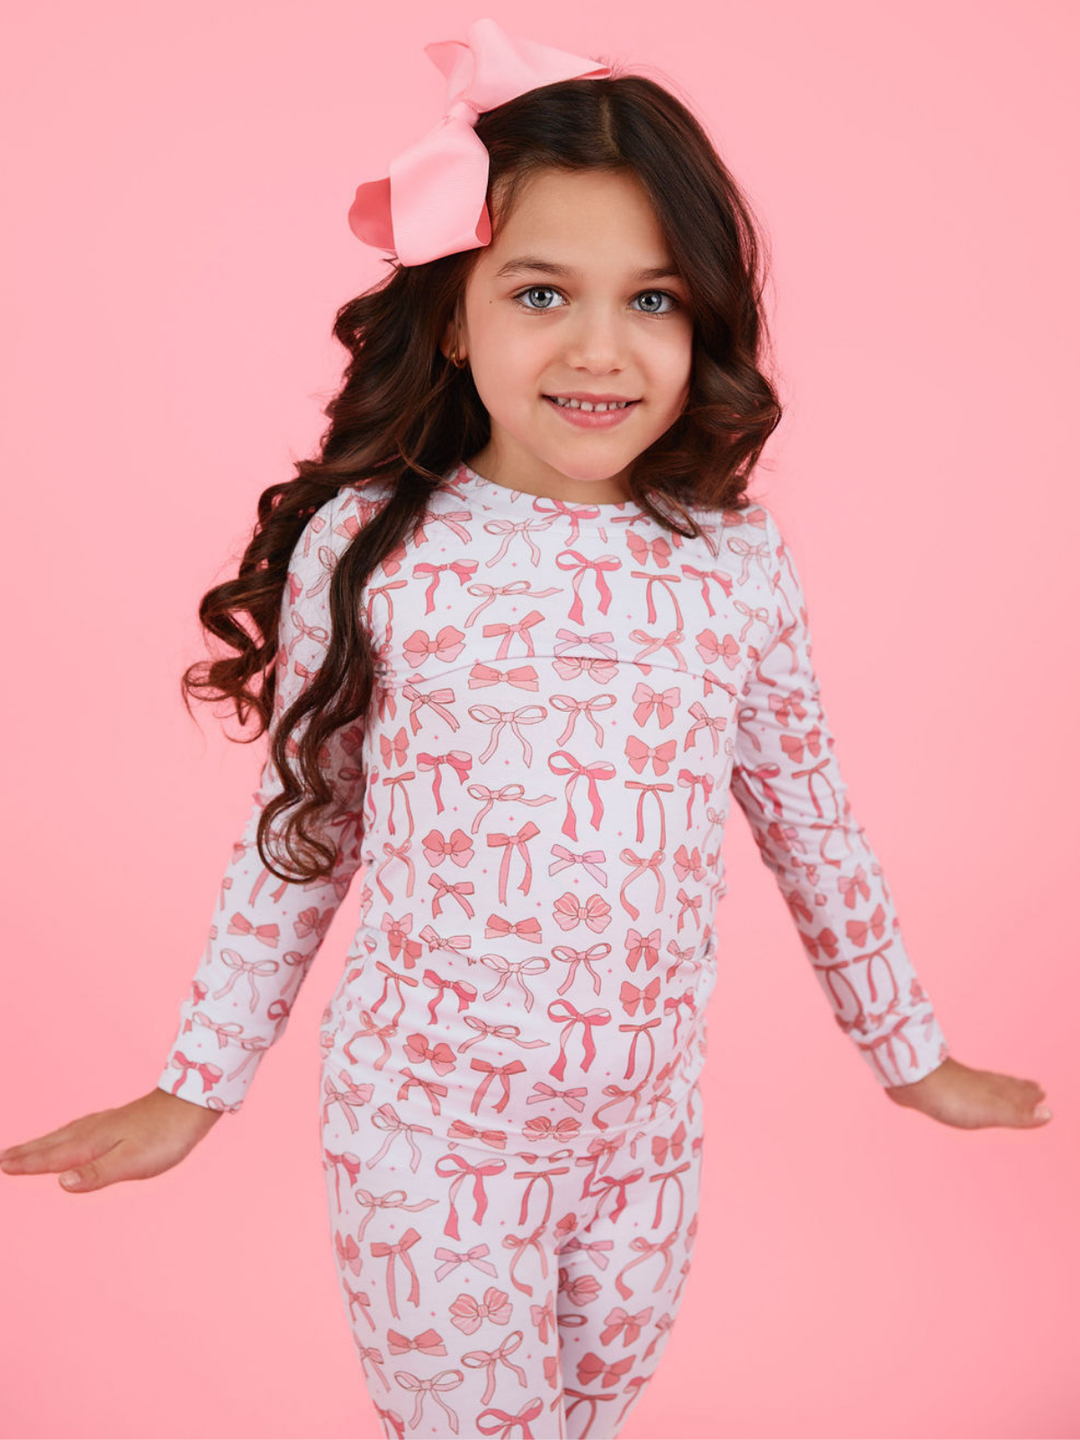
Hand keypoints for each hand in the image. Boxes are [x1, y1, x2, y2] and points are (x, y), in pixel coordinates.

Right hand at [0, 1087, 223, 1190]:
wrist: (193, 1102)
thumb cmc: (166, 1136)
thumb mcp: (133, 1162)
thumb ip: (96, 1173)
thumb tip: (60, 1182)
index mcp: (94, 1143)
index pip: (53, 1157)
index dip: (27, 1163)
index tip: (1, 1166)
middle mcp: (95, 1130)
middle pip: (53, 1144)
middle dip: (26, 1152)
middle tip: (1, 1159)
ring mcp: (107, 1122)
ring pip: (65, 1134)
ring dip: (42, 1143)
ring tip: (24, 1149)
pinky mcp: (119, 1120)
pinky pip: (80, 1129)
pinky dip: (64, 1135)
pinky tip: (71, 1135)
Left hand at [885, 1056, 1052, 1129]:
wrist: (912, 1080)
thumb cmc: (953, 1097)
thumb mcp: (993, 1111)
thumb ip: (1019, 1114)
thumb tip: (1048, 1114)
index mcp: (993, 1089)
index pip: (1017, 1091)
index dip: (1029, 1095)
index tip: (1041, 1092)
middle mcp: (979, 1084)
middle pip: (1004, 1086)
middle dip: (1018, 1089)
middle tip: (1033, 1087)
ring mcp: (960, 1084)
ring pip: (985, 1086)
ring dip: (998, 1089)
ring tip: (1004, 1088)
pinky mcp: (941, 1089)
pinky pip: (964, 1091)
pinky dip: (973, 1091)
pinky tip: (963, 1093)